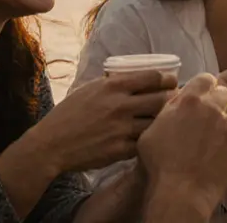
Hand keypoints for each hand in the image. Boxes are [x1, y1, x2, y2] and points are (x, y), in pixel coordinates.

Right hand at [33, 70, 175, 172]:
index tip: (172, 82)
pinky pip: (144, 143)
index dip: (167, 79)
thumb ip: (112, 83)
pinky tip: (150, 139)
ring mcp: (122, 129)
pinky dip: (149, 140)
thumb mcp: (89, 89)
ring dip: (163, 122)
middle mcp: (120, 105)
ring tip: (166, 121)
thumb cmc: (68, 114)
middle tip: (175, 102)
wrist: (51, 144)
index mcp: (113, 86)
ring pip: (157, 123)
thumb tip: (134, 77)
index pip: (153, 77)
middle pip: (162, 99)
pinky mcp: (120, 150)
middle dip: (172, 99)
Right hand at [139, 73, 226, 217]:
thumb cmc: (161, 162)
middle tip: (205, 118)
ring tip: (211, 140)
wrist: (181, 193)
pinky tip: (218, 154)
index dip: (202, 87)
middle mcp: (215, 109)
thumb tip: (179, 101)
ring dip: (225, 123)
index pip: (206, 79)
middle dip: (216, 102)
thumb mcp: (153, 128)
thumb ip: (170, 109)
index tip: (199, 97)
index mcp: (192, 100)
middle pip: (223, 94)